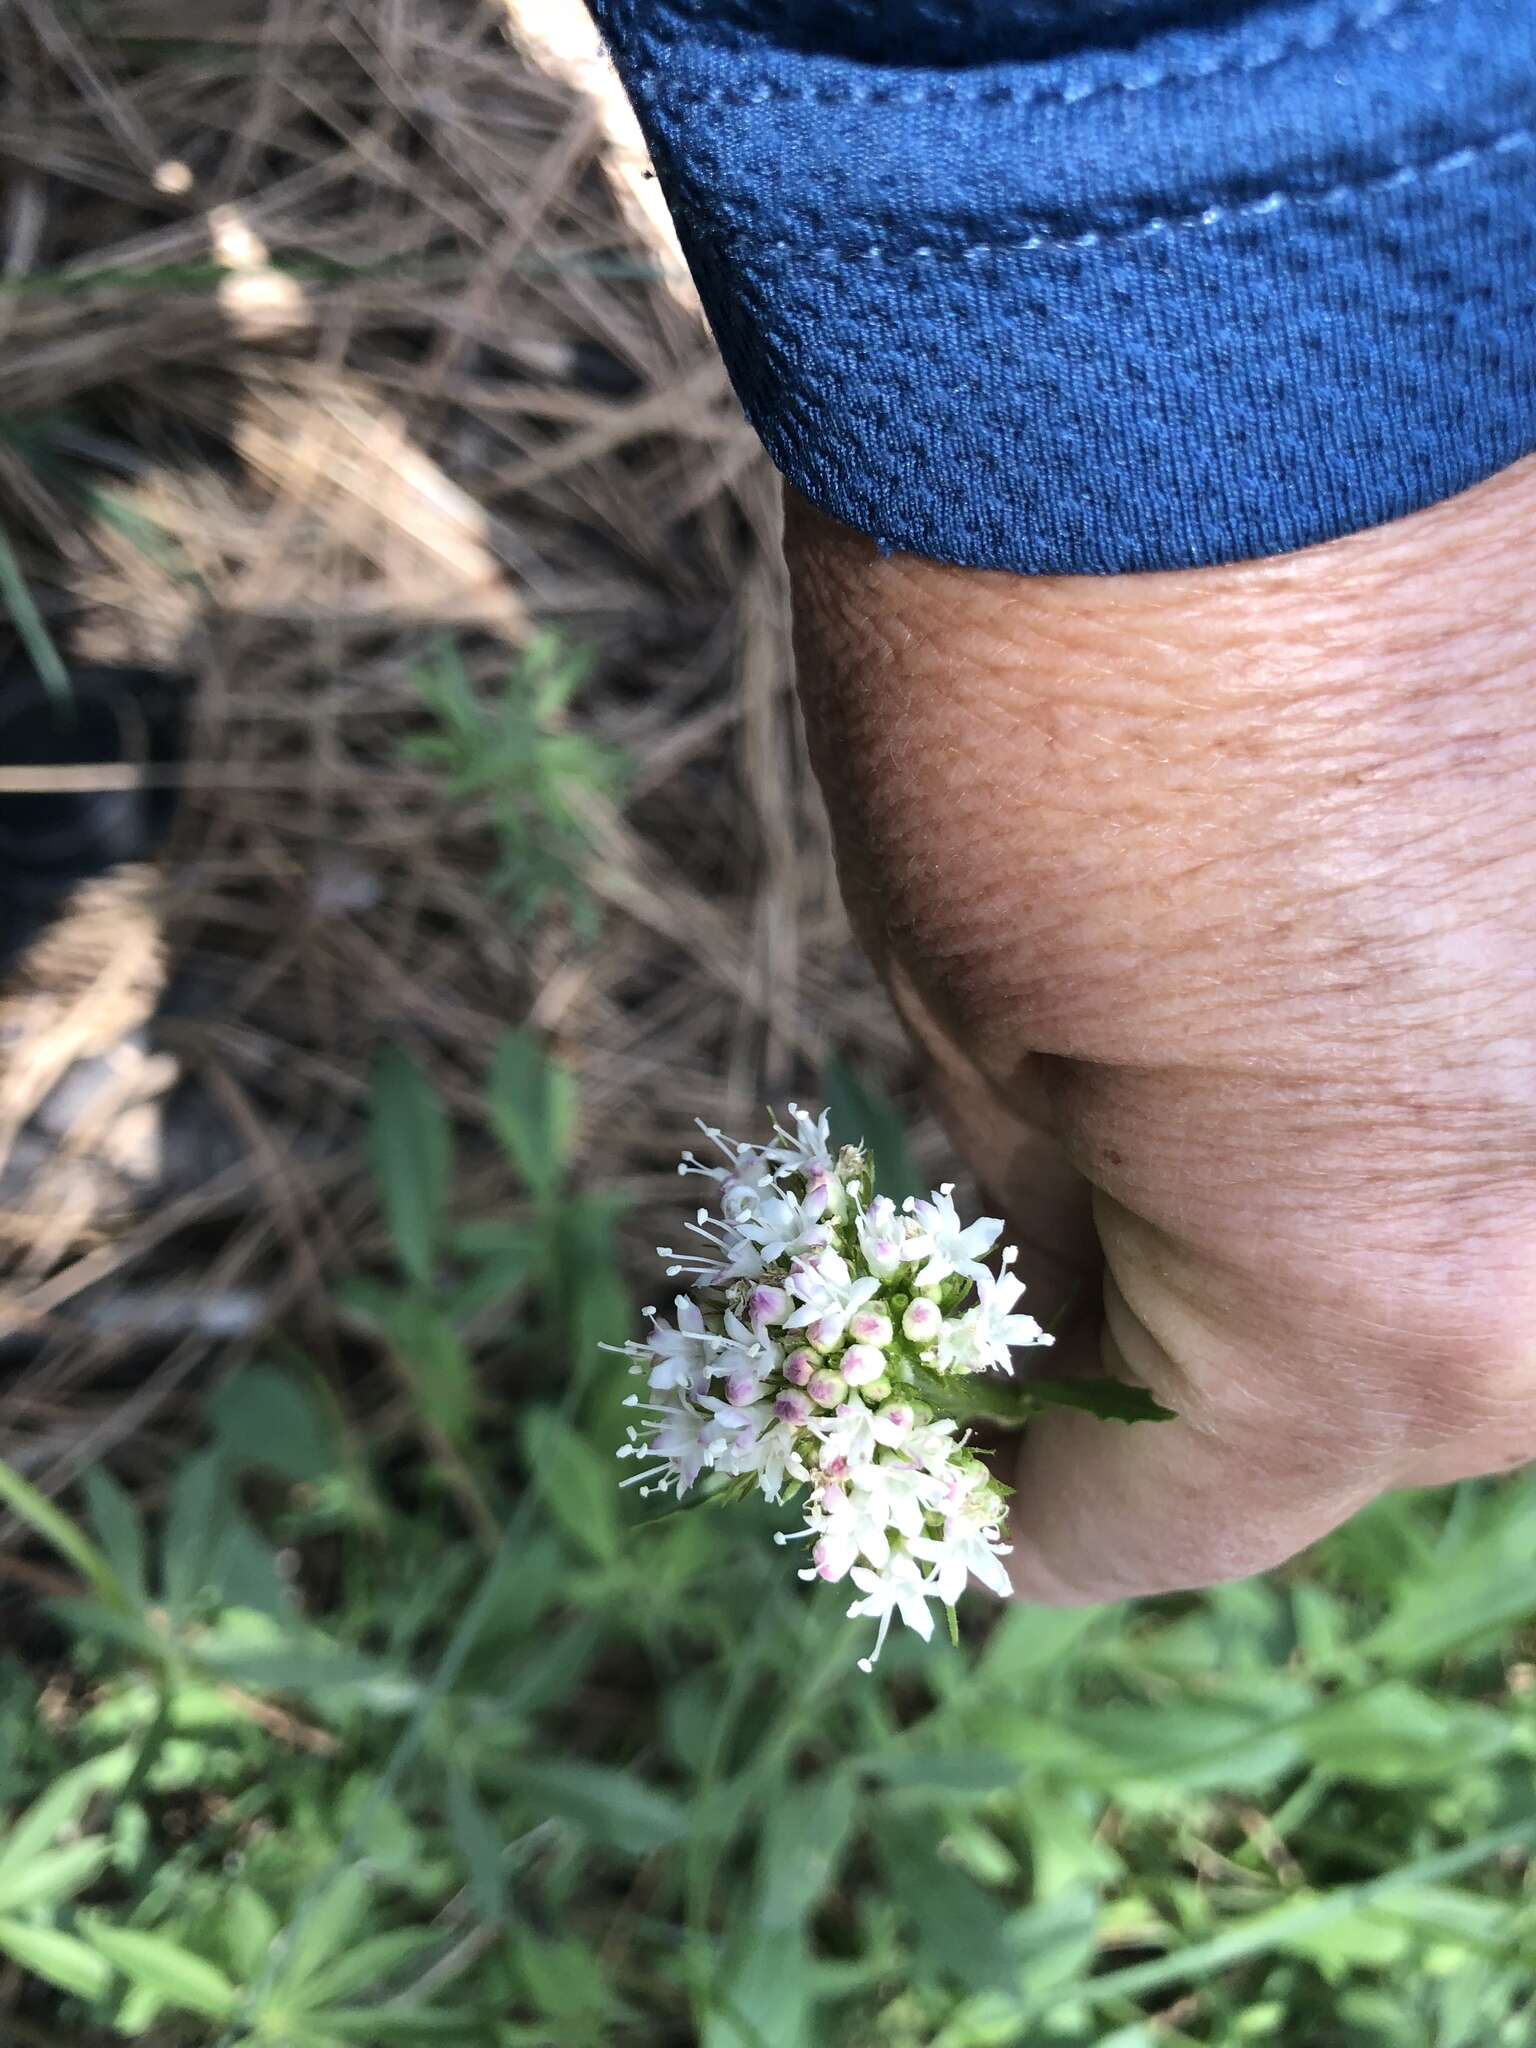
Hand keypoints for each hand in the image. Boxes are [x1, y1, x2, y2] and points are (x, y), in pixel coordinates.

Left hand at [784, 459, 1535, 1602]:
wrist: (1233, 330)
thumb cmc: (1037, 671)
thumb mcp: (972, 1011)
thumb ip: (1063, 1223)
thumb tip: (1077, 1296)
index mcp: (1376, 1319)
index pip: (1164, 1527)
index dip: (1033, 1505)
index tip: (965, 1470)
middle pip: (1354, 1412)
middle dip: (1195, 1356)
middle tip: (1056, 1247)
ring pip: (1481, 1271)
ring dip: (1346, 1214)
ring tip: (1211, 1072)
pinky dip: (1450, 1079)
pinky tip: (1352, 970)